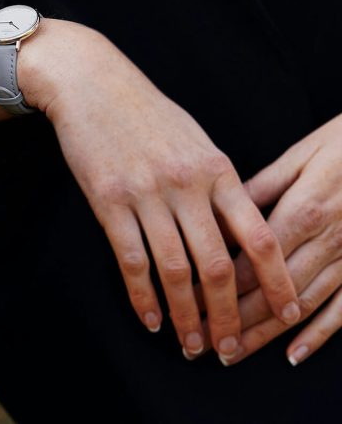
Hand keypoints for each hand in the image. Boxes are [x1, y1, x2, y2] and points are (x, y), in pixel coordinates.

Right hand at [0, 18, 299, 361]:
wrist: (91, 83)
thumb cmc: (145, 111)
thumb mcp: (195, 139)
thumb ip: (216, 182)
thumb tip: (236, 228)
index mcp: (216, 169)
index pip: (258, 235)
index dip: (276, 279)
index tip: (287, 311)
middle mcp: (186, 184)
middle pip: (218, 265)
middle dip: (227, 314)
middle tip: (229, 348)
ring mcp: (146, 193)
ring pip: (175, 270)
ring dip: (186, 315)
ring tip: (191, 344)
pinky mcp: (108, 200)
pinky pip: (131, 259)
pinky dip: (142, 296)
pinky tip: (151, 319)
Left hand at [196, 114, 341, 365]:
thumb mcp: (298, 157)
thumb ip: (257, 189)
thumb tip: (214, 211)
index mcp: (301, 212)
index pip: (248, 263)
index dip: (213, 289)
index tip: (184, 306)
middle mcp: (327, 242)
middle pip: (269, 293)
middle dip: (230, 321)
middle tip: (198, 342)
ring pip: (301, 307)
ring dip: (264, 334)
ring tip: (231, 354)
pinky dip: (319, 335)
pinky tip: (293, 354)